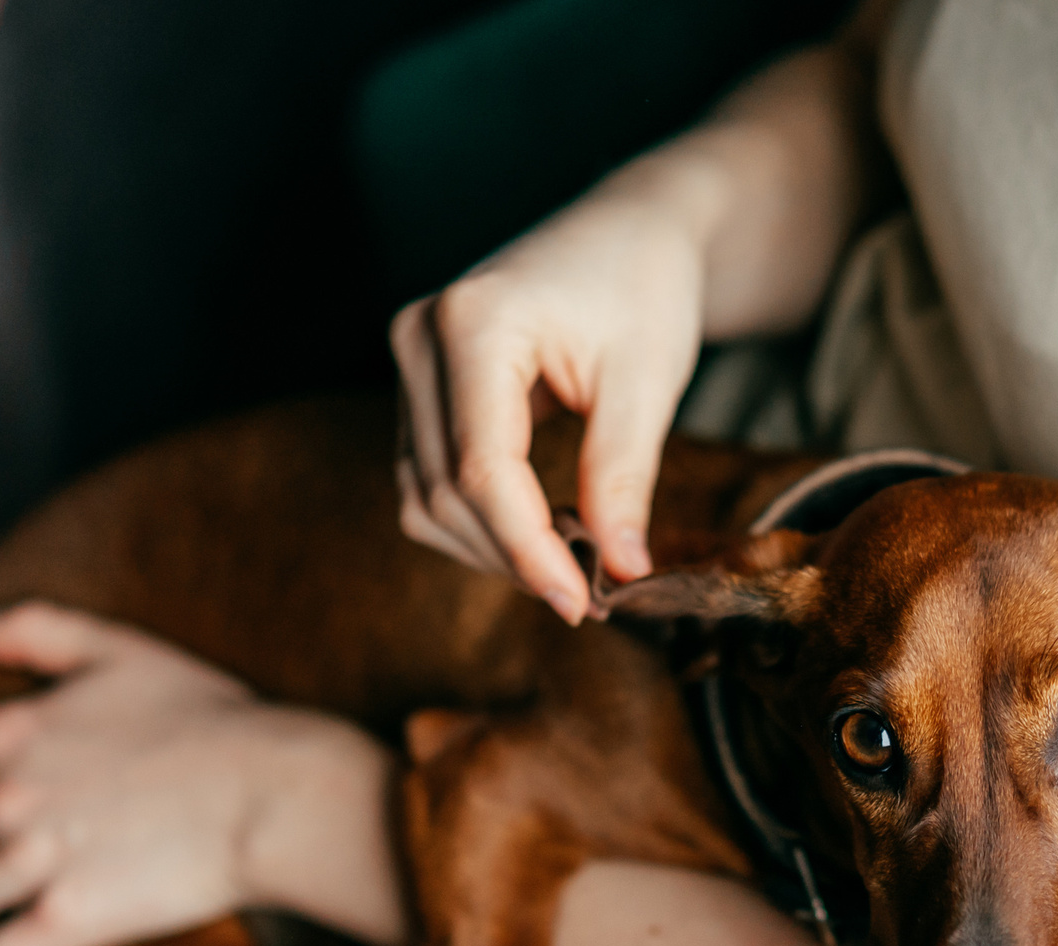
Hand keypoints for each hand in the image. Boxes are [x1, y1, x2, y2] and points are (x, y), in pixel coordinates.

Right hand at [391, 186, 707, 623]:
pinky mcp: (418, 385)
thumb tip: (619, 570)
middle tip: (591, 594)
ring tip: (572, 561)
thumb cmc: (644, 285)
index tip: (584, 603)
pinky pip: (429, 480)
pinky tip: (542, 530)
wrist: (628, 230)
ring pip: (426, 497)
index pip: (482, 471)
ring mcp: (409, 361)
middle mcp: (419, 338)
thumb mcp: (649, 379)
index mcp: (472, 322)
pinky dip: (481, 522)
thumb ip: (624, 476)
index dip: (529, 551)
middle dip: (515, 557)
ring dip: (493, 548)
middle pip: (446, 492)